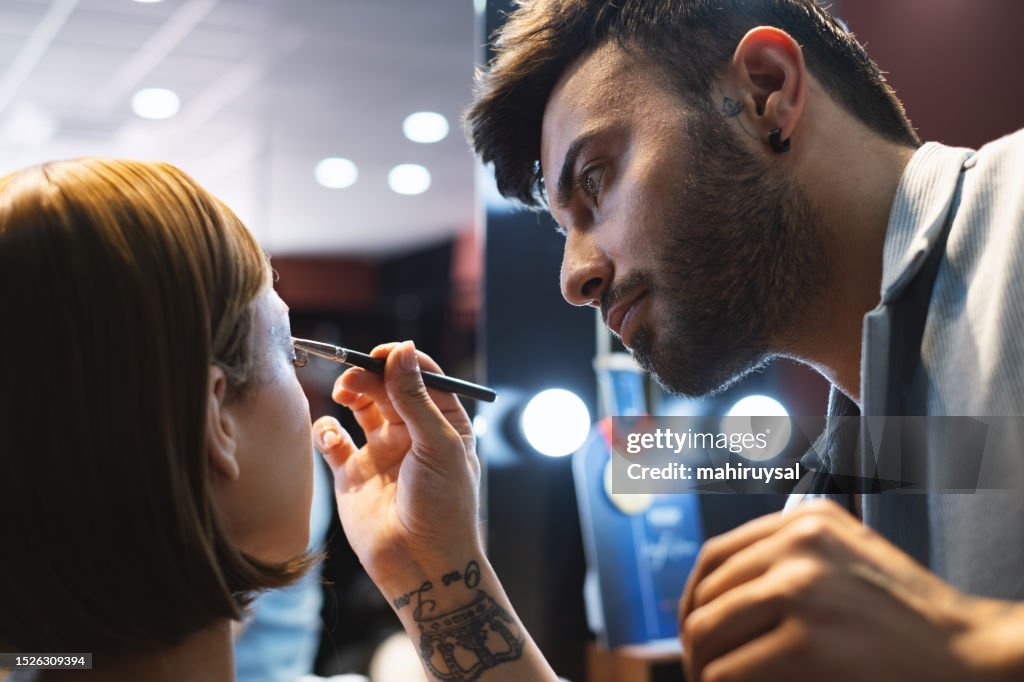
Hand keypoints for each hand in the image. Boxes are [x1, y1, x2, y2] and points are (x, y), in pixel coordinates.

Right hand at [313, 341, 480, 586]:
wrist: (421, 564)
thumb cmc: (443, 506)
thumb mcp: (437, 445)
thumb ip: (416, 399)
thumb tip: (404, 351)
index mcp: (442, 423)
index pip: (421, 377)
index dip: (401, 360)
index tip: (383, 354)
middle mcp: (411, 433)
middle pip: (386, 387)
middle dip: (369, 375)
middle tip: (353, 376)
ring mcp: (381, 452)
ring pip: (359, 406)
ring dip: (349, 393)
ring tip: (343, 394)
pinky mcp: (353, 475)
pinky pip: (333, 441)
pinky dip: (326, 430)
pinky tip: (331, 436)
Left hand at [679, 500, 1020, 681]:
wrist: (969, 653)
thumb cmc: (909, 614)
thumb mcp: (847, 554)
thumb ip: (789, 553)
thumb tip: (718, 586)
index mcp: (804, 521)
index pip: (715, 556)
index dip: (693, 597)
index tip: (694, 626)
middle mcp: (796, 545)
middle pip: (705, 594)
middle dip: (695, 638)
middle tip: (702, 668)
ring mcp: (799, 590)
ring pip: (707, 632)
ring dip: (703, 666)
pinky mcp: (804, 644)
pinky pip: (727, 671)